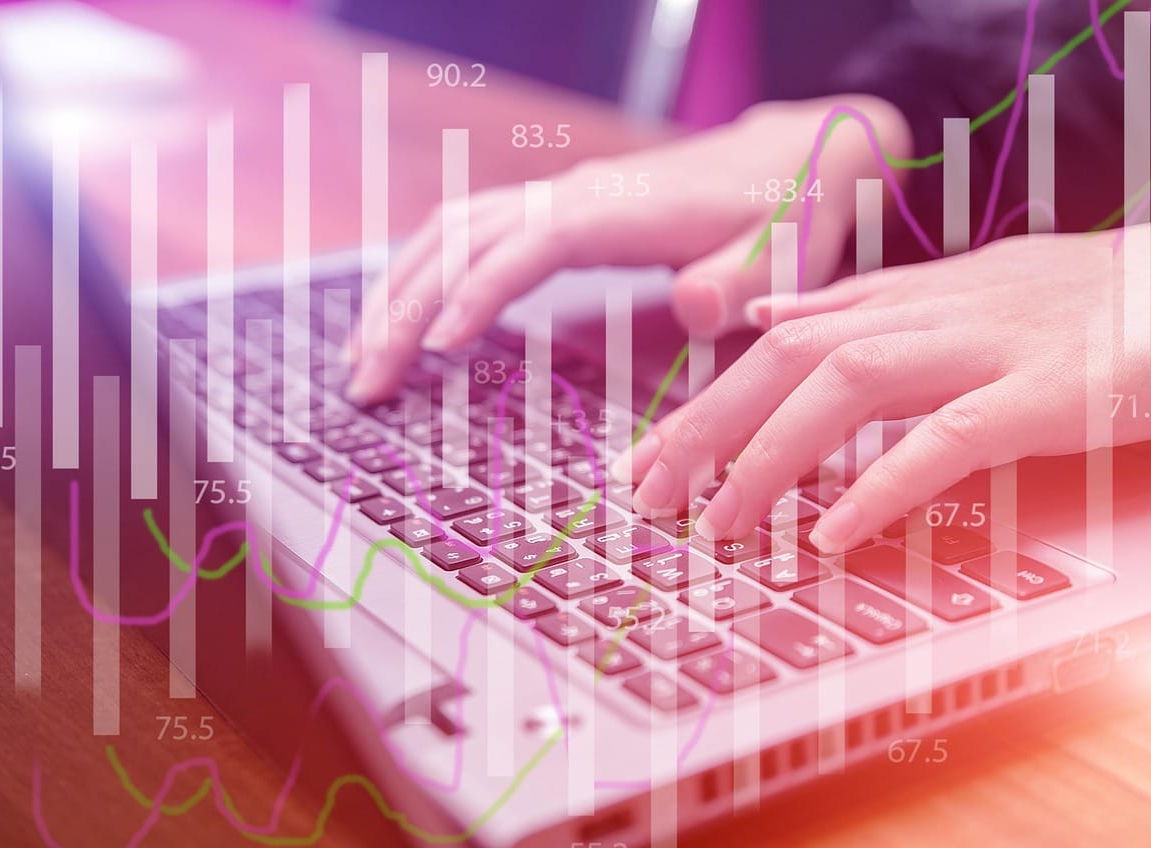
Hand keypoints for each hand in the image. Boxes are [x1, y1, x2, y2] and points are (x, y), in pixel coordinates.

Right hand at [344, 95, 912, 402]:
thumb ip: (746, 280)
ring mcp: (558, 200)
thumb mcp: (788, 250)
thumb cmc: (788, 214)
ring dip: (396, 292)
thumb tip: (697, 305)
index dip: (476, 292)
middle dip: (403, 307)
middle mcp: (573, 196)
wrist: (793, 160)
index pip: (526, 245)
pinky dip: (423, 276)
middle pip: (462, 237)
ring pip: (449, 232)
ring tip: (358, 361)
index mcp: (619, 210)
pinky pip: (468, 237)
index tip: (432, 348)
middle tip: (363, 385)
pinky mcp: (555, 215)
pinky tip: (403, 322)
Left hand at [616, 209, 1150, 551]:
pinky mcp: (1050, 392)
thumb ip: (871, 303)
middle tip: (650, 494)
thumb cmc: (1106, 304)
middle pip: (792, 355)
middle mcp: (942, 309)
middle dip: (709, 424)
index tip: (653, 454)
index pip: (787, 336)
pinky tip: (829, 536)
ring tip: (720, 522)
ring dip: (771, 455)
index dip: (711, 395)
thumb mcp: (973, 289)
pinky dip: (883, 486)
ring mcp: (994, 347)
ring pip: (849, 384)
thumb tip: (770, 316)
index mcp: (922, 292)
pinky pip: (949, 438)